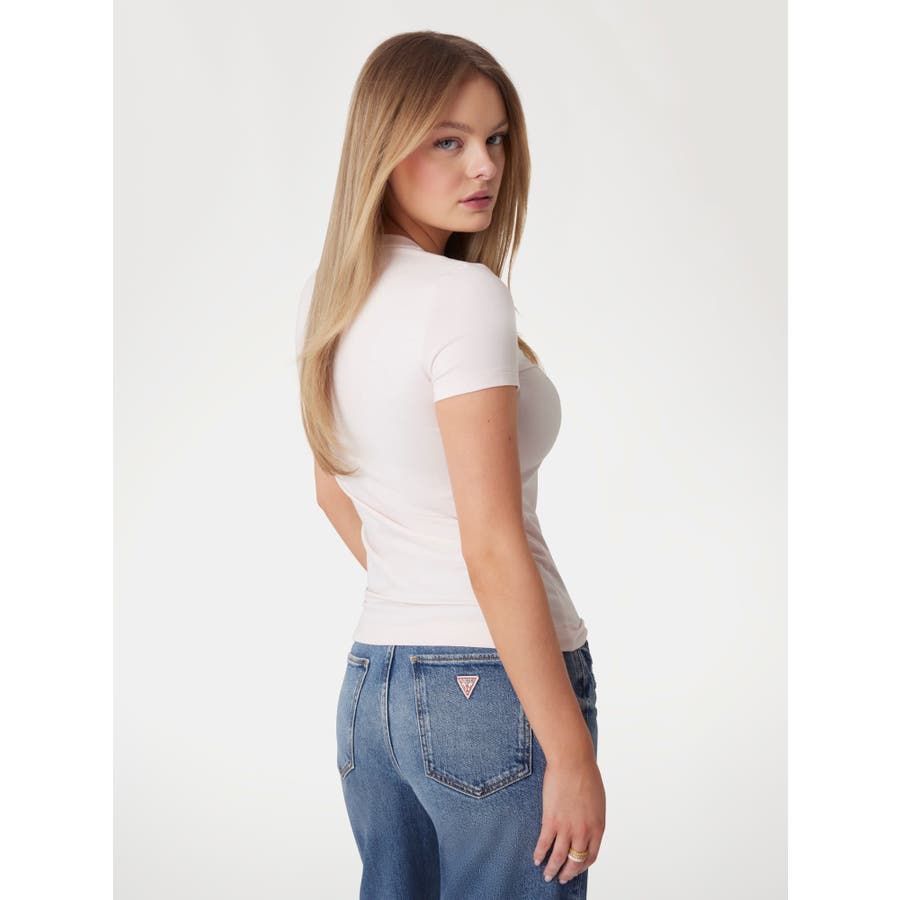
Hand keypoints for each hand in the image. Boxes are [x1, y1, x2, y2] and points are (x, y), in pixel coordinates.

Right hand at [533, 755, 605, 883]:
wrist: (573, 761)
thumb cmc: (586, 776)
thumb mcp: (597, 802)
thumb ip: (592, 819)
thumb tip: (585, 829)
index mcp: (597, 827)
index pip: (591, 857)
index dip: (582, 866)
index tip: (576, 869)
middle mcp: (583, 831)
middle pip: (575, 861)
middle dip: (567, 873)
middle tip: (561, 878)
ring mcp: (567, 827)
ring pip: (559, 857)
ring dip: (552, 868)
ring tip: (547, 874)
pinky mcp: (551, 820)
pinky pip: (544, 843)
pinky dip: (539, 854)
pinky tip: (536, 859)